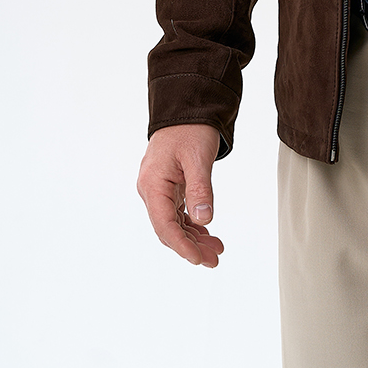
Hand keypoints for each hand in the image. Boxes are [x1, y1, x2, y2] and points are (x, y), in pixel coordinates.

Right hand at [137, 123, 223, 266]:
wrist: (186, 106)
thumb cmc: (191, 128)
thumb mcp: (198, 158)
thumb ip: (200, 189)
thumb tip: (205, 220)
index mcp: (153, 185)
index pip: (165, 225)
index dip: (182, 246)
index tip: (199, 260)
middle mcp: (151, 190)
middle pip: (168, 228)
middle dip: (190, 247)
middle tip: (214, 259)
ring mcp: (158, 189)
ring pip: (173, 223)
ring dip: (193, 238)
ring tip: (216, 249)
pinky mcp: (168, 186)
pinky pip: (177, 212)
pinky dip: (192, 224)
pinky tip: (207, 233)